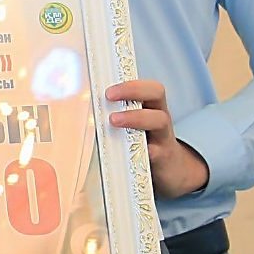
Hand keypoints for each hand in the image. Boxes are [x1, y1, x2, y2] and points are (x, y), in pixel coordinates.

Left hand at [105, 79, 209, 198]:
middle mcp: (160, 117)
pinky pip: (154, 152)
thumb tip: (83, 110)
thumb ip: (117, 116)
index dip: (130, 82)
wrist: (170, 171)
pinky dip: (141, 150)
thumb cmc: (145, 144)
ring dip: (135, 117)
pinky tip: (126, 153)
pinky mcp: (162, 157)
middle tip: (109, 96)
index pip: (148, 86)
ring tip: (114, 121)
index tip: (108, 87)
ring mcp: (163, 136)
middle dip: (132, 90)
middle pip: (156, 93)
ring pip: (158, 120)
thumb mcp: (135, 127)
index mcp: (152, 107)